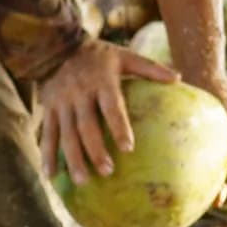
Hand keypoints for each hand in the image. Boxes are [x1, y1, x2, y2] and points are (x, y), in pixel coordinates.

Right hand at [38, 40, 158, 185]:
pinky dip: (48, 156)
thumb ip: (149, 68)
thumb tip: (179, 79)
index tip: (128, 148)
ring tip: (82, 180)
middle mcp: (79, 93)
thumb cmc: (99, 55)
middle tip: (107, 171)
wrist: (57, 46)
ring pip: (66, 135)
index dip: (119, 127)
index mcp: (101, 80)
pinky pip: (48, 135)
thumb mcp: (124, 55)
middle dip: (95, 150)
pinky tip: (52, 176)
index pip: (111, 107)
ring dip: (73, 159)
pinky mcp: (48, 110)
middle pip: (86, 126)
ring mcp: (61, 103)